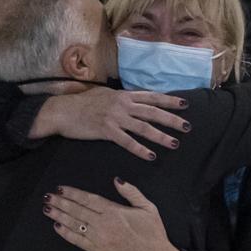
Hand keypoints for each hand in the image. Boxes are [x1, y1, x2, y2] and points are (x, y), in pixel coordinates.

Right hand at [33, 87, 190, 160]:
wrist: (62, 111)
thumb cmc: (82, 103)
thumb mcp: (104, 95)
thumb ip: (121, 99)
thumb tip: (133, 100)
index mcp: (124, 95)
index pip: (152, 97)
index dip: (169, 100)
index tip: (185, 104)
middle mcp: (122, 104)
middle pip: (152, 112)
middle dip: (171, 120)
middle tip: (188, 126)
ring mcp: (115, 117)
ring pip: (143, 127)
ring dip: (160, 136)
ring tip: (175, 143)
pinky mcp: (106, 131)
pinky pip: (127, 142)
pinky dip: (140, 149)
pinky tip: (151, 156)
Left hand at [42, 178, 184, 250]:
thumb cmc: (153, 233)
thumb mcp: (148, 207)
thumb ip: (131, 192)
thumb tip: (117, 180)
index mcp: (114, 211)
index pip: (88, 199)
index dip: (73, 193)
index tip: (61, 188)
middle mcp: (103, 224)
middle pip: (77, 210)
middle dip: (61, 202)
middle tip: (48, 196)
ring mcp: (99, 238)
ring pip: (74, 224)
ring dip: (59, 216)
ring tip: (47, 208)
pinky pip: (78, 241)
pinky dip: (66, 234)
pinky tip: (57, 227)